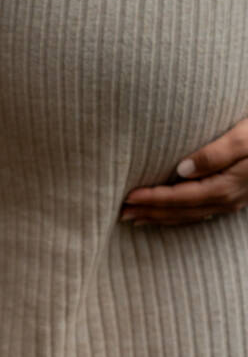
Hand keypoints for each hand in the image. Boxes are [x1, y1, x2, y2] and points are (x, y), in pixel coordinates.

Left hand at [122, 117, 247, 225]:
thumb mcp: (243, 138)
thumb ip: (214, 154)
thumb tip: (182, 169)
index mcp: (223, 187)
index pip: (180, 196)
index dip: (153, 198)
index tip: (129, 196)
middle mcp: (225, 200)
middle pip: (179, 211)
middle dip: (149, 212)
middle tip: (120, 212)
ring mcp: (230, 202)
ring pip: (188, 216)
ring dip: (159, 217)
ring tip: (133, 217)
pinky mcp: (233, 198)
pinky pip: (198, 213)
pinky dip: (176, 215)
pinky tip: (164, 214)